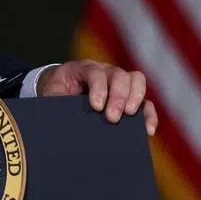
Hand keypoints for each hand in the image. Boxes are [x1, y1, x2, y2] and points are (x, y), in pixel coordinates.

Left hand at [37, 59, 157, 135]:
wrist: (62, 90)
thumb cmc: (56, 92)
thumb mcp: (51, 95)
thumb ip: (57, 102)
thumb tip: (64, 120)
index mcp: (83, 68)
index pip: (94, 73)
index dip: (98, 89)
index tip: (96, 107)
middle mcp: (105, 71)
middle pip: (119, 75)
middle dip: (118, 96)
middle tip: (112, 118)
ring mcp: (120, 83)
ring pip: (136, 80)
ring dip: (135, 99)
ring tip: (129, 117)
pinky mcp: (130, 98)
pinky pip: (145, 102)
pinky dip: (149, 115)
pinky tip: (147, 130)